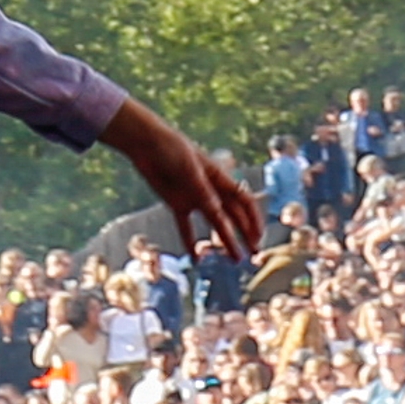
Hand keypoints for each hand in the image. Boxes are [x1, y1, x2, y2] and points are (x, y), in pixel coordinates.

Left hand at [111, 99, 260, 262]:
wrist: (146, 143)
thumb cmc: (172, 149)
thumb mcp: (189, 170)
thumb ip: (203, 192)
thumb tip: (218, 214)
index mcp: (219, 178)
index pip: (244, 201)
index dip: (253, 219)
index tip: (258, 237)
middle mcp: (211, 190)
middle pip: (233, 215)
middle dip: (245, 234)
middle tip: (254, 255)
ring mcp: (194, 198)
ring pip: (214, 223)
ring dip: (225, 240)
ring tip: (235, 259)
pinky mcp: (177, 204)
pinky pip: (186, 227)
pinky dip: (190, 243)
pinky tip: (195, 259)